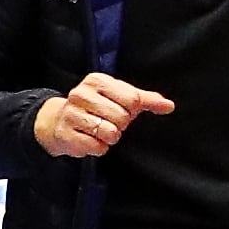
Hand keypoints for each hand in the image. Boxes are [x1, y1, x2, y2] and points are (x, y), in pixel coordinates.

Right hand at [32, 71, 170, 159]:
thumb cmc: (97, 107)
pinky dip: (98, 148)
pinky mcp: (66, 134)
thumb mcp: (121, 97)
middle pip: (122, 117)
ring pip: (110, 133)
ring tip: (100, 130)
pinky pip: (97, 147)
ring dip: (110, 137)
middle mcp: (81, 94)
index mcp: (97, 81)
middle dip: (121, 125)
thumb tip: (169, 106)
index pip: (132, 99)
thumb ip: (146, 100)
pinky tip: (90, 139)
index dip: (132, 110)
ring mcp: (71, 114)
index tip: (123, 110)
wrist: (59, 120)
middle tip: (109, 122)